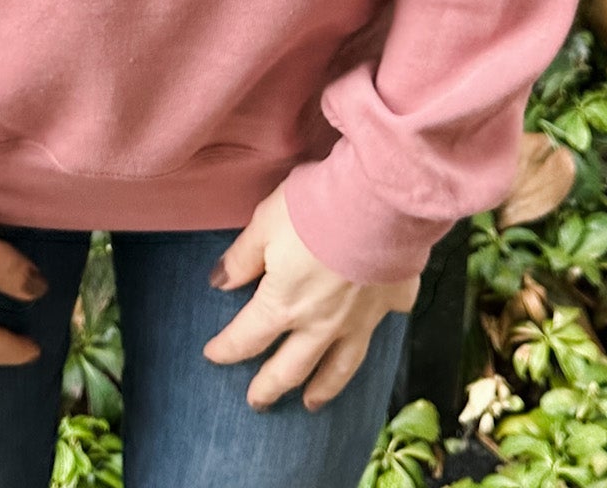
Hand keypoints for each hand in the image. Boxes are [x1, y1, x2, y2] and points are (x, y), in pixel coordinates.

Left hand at [201, 181, 419, 411]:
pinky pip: (385, 323)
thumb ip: (242, 257)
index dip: (226, 348)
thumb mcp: (265, 222)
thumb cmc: (315, 207)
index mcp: (284, 305)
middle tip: (257, 402)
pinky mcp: (393, 301)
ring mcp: (361, 318)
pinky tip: (373, 333)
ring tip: (312, 403)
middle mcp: (321, 324)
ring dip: (323, 388)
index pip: (247, 337)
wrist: (379, 203)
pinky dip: (377, 330)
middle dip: (269, 386)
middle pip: (290, 367)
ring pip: (339, 366)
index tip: (213, 355)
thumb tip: (218, 282)